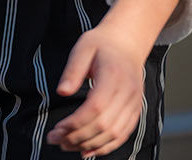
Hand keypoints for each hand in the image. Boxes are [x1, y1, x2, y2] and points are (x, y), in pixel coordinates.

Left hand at [45, 24, 144, 156]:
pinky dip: (105, 147)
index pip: (96, 107)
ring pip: (114, 134)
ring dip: (89, 145)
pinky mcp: (135, 110)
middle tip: (56, 139)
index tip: (57, 128)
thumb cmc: (102, 44)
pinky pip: (122, 135)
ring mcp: (134, 103)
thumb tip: (62, 91)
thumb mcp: (83, 47)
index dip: (75, 123)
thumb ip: (73, 70)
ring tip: (67, 145)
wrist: (127, 42)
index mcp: (114, 75)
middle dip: (78, 137)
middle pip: (104, 125)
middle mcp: (128, 92)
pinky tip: (87, 150)